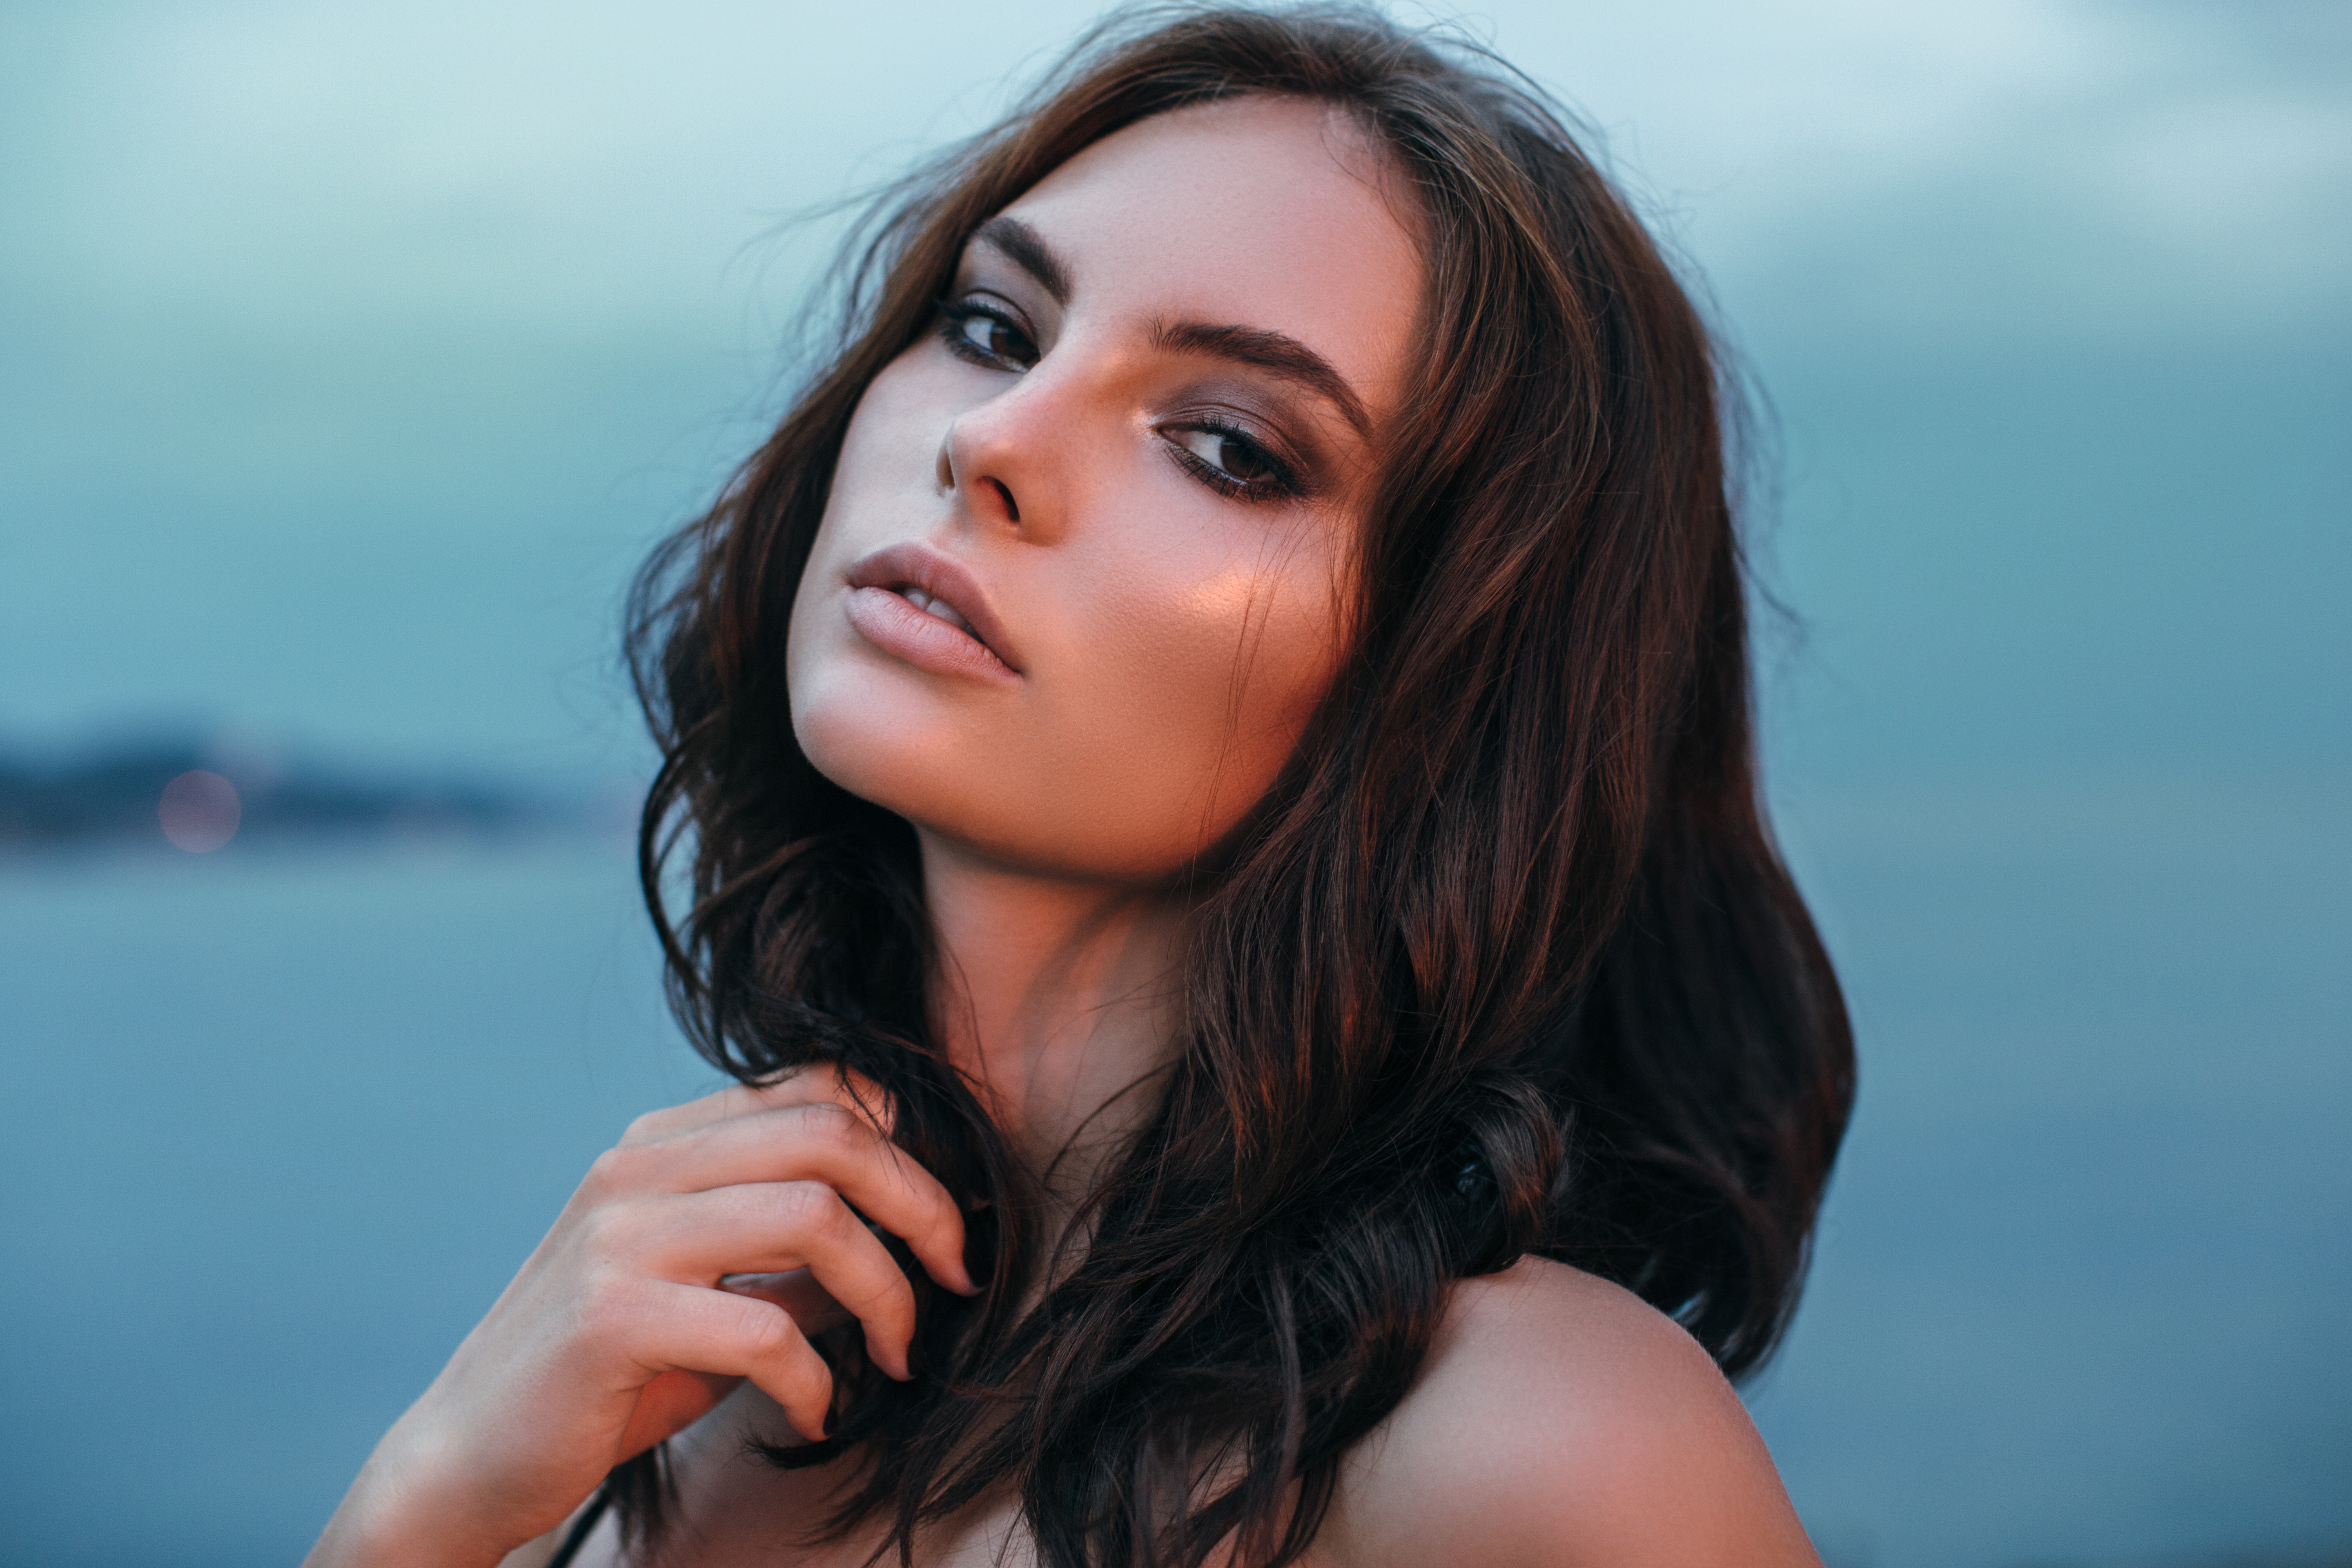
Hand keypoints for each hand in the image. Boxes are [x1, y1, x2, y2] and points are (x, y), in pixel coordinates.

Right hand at [304, 1069, 974, 1567]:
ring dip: (886, 1292)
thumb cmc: (609, 1376)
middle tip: (959, 1275)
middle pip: (833, 1135)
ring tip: (901, 1350)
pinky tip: (814, 1408)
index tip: (944, 1218)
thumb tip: (920, 1231)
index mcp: (662, 1142)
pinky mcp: (611, 1316)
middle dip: (923, 1204)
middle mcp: (638, 1166)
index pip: (817, 1085)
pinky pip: (766, 1326)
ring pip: (816, 1217)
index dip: (906, 1142)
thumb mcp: (714, 1290)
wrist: (467, 1455)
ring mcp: (620, 1236)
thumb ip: (799, 1251)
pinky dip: (816, 1376)